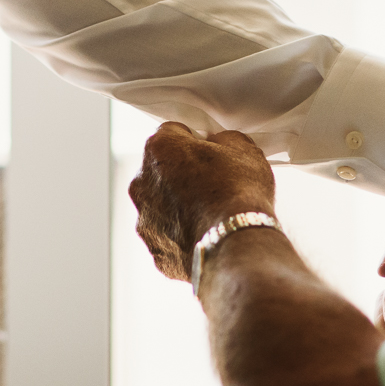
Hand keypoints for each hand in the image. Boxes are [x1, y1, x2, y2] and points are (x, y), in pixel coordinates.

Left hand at [128, 123, 276, 282]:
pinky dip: (182, 239)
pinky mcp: (156, 252)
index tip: (210, 153)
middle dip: (180, 175)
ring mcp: (145, 220)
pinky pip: (168, 240)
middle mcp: (141, 182)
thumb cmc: (240, 191)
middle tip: (212, 185)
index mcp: (158, 148)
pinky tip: (206, 238)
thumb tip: (218, 145)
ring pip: (160, 207)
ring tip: (210, 216)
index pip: (172, 133)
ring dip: (178, 208)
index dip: (194, 141)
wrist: (240, 244)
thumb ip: (223, 139)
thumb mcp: (243, 148)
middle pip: (160, 171)